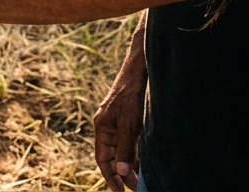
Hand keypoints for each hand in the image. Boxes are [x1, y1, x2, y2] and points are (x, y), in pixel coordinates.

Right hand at [94, 14, 147, 191]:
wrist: (140, 69)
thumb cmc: (131, 93)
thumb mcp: (129, 124)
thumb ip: (124, 148)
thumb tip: (120, 171)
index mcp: (102, 127)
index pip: (103, 159)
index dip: (110, 177)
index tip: (120, 191)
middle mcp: (108, 126)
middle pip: (112, 157)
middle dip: (122, 174)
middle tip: (135, 188)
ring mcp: (118, 123)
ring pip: (122, 150)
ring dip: (130, 165)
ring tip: (141, 179)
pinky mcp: (129, 119)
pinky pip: (130, 142)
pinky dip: (136, 153)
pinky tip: (145, 162)